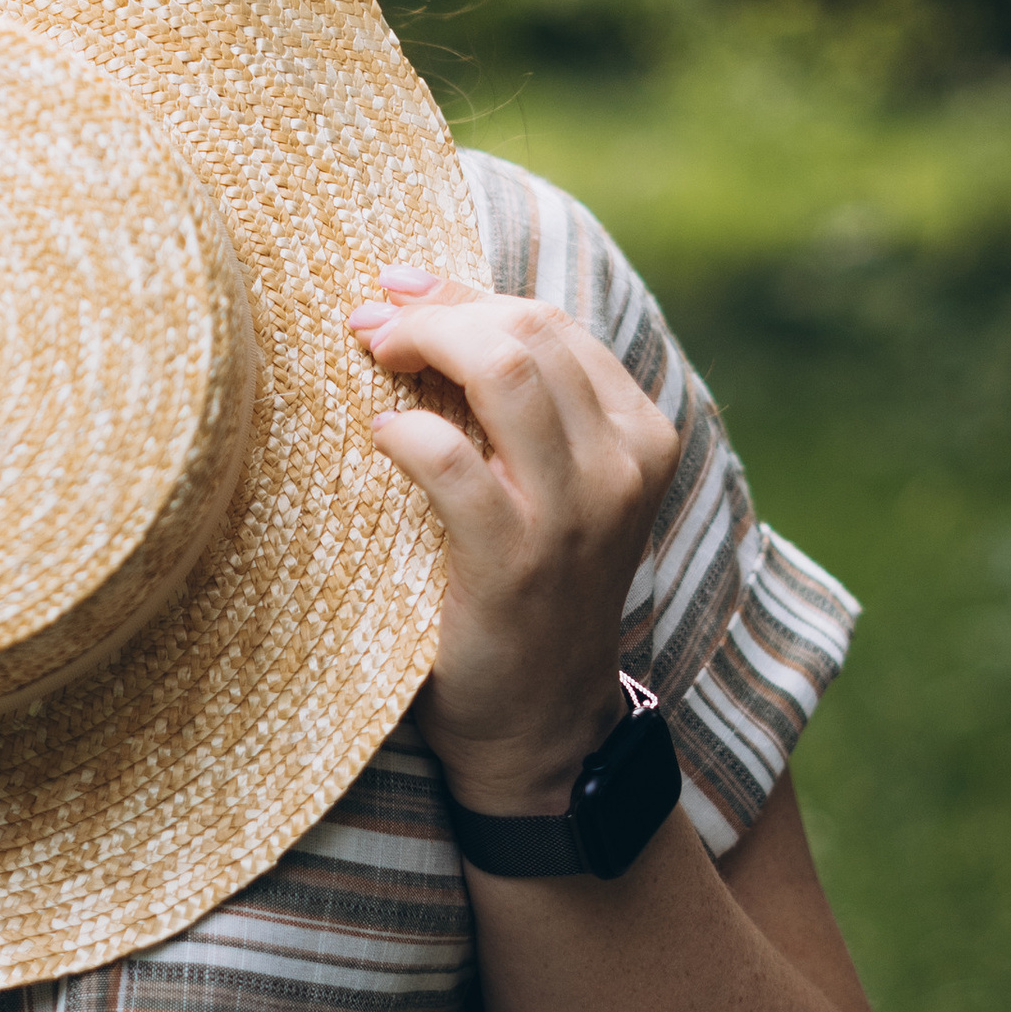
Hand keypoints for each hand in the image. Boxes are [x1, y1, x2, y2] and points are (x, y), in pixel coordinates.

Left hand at [347, 267, 681, 815]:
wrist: (538, 720)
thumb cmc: (526, 583)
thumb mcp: (550, 481)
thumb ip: (518, 399)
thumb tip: (411, 293)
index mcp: (641, 433)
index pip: (549, 320)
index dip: (462, 292)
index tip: (395, 290)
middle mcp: (624, 465)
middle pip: (527, 329)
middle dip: (436, 309)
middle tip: (369, 324)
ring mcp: (575, 514)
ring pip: (503, 371)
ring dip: (422, 344)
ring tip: (370, 357)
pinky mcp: (516, 562)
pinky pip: (450, 460)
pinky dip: (404, 432)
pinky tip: (378, 437)